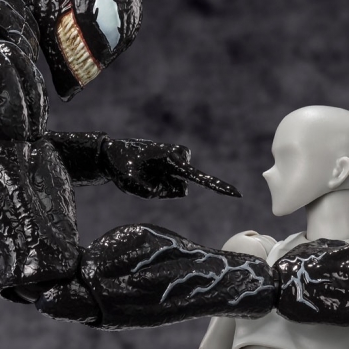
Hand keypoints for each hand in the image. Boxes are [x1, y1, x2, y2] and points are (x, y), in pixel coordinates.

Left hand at [101, 138, 239, 198]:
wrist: (111, 153)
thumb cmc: (120, 166)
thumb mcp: (131, 184)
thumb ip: (155, 192)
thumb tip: (176, 190)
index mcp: (171, 158)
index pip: (198, 177)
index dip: (218, 187)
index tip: (236, 194)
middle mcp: (178, 157)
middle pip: (180, 188)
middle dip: (163, 189)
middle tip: (141, 174)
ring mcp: (175, 160)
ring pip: (176, 187)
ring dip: (159, 186)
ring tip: (142, 172)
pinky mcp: (171, 164)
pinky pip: (170, 185)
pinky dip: (157, 184)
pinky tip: (145, 172)